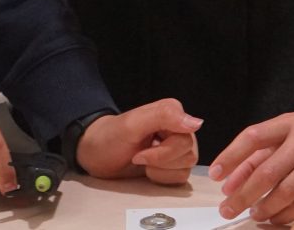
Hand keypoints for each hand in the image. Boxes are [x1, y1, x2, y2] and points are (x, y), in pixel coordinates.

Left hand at [77, 98, 202, 184]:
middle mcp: (179, 129)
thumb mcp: (133, 124)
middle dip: (159, 161)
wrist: (97, 154)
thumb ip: (164, 116)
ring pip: (186, 167)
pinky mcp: (173, 165)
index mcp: (173, 114)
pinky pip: (181, 177)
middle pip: (188, 154)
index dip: (165, 152)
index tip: (140, 153)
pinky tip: (148, 170)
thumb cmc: (111, 137)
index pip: (186, 139)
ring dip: (160, 170)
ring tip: (142, 161)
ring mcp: (177, 148)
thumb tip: (197, 123)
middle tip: (137, 157)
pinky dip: (162, 178)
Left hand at [211, 100, 293, 224]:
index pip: (253, 137)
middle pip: (267, 172)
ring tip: (254, 214)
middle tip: (227, 208)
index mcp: (291, 121)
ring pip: (287, 191)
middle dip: (242, 194)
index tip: (215, 174)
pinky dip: (288, 213)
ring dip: (265, 208)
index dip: (230, 157)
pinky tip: (276, 217)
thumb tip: (234, 176)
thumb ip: (267, 148)